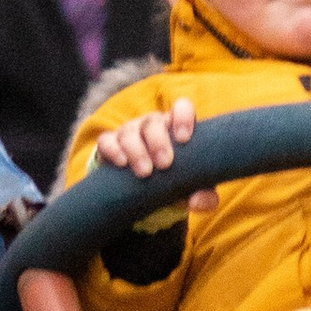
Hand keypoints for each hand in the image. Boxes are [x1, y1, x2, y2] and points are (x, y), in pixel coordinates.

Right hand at [94, 96, 218, 211]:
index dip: (182, 117)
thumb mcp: (192, 188)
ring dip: (137, 150)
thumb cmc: (173, 180)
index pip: (181, 108)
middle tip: (165, 164)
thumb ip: (203, 196)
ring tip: (145, 172)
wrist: (142, 190)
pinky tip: (121, 163)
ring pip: (129, 131)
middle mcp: (152, 125)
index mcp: (175, 127)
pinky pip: (107, 140)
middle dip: (158, 141)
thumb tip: (199, 202)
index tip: (184, 139)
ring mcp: (129, 132)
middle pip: (153, 122)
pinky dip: (113, 150)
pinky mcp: (110, 144)